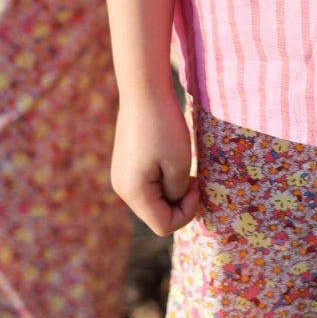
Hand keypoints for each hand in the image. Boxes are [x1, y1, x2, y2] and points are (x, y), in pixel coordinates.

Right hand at [111, 86, 198, 235]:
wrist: (144, 92)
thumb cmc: (164, 127)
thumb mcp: (179, 165)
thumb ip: (177, 194)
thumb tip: (173, 202)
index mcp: (133, 193)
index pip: (164, 225)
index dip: (187, 212)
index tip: (196, 184)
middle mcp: (121, 189)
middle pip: (156, 215)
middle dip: (179, 202)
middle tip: (192, 175)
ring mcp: (121, 177)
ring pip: (152, 200)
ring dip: (171, 190)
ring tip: (181, 165)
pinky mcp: (124, 165)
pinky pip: (147, 185)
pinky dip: (162, 180)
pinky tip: (169, 159)